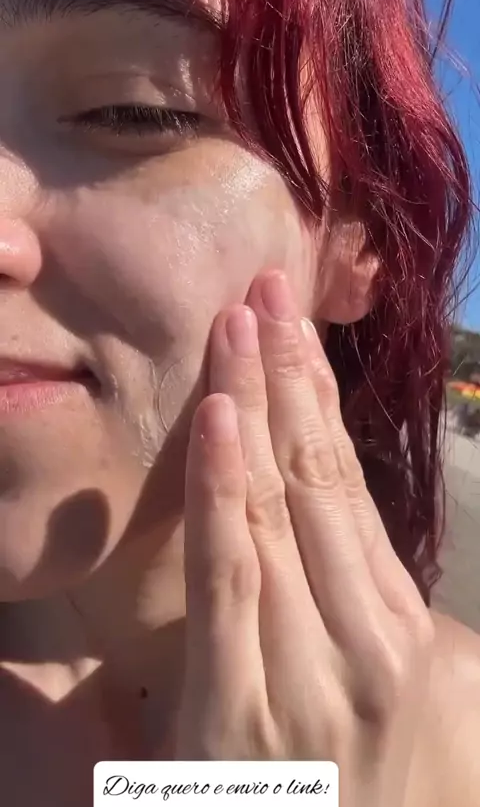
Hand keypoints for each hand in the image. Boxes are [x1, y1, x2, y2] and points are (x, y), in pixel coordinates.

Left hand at [176, 270, 433, 806]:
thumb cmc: (392, 802)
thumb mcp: (425, 707)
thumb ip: (394, 620)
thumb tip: (362, 546)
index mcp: (400, 628)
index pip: (349, 483)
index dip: (320, 398)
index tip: (295, 327)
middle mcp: (361, 634)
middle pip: (316, 475)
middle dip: (289, 374)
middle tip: (266, 289)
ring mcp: (302, 668)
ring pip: (276, 507)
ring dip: (256, 403)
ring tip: (239, 322)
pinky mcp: (235, 710)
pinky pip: (232, 578)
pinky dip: (226, 492)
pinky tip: (222, 418)